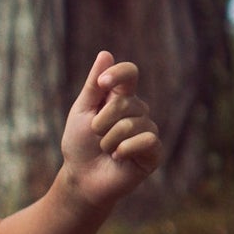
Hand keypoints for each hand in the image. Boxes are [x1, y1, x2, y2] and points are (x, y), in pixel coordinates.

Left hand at [60, 50, 160, 206]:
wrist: (82, 179)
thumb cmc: (80, 145)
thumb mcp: (81, 111)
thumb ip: (93, 85)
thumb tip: (106, 54)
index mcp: (121, 98)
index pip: (130, 74)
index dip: (118, 74)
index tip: (103, 82)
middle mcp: (138, 111)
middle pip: (126, 102)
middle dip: (101, 121)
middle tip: (96, 136)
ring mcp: (148, 131)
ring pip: (132, 123)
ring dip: (109, 140)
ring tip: (106, 150)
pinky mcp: (154, 152)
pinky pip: (145, 140)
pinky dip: (124, 150)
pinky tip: (118, 158)